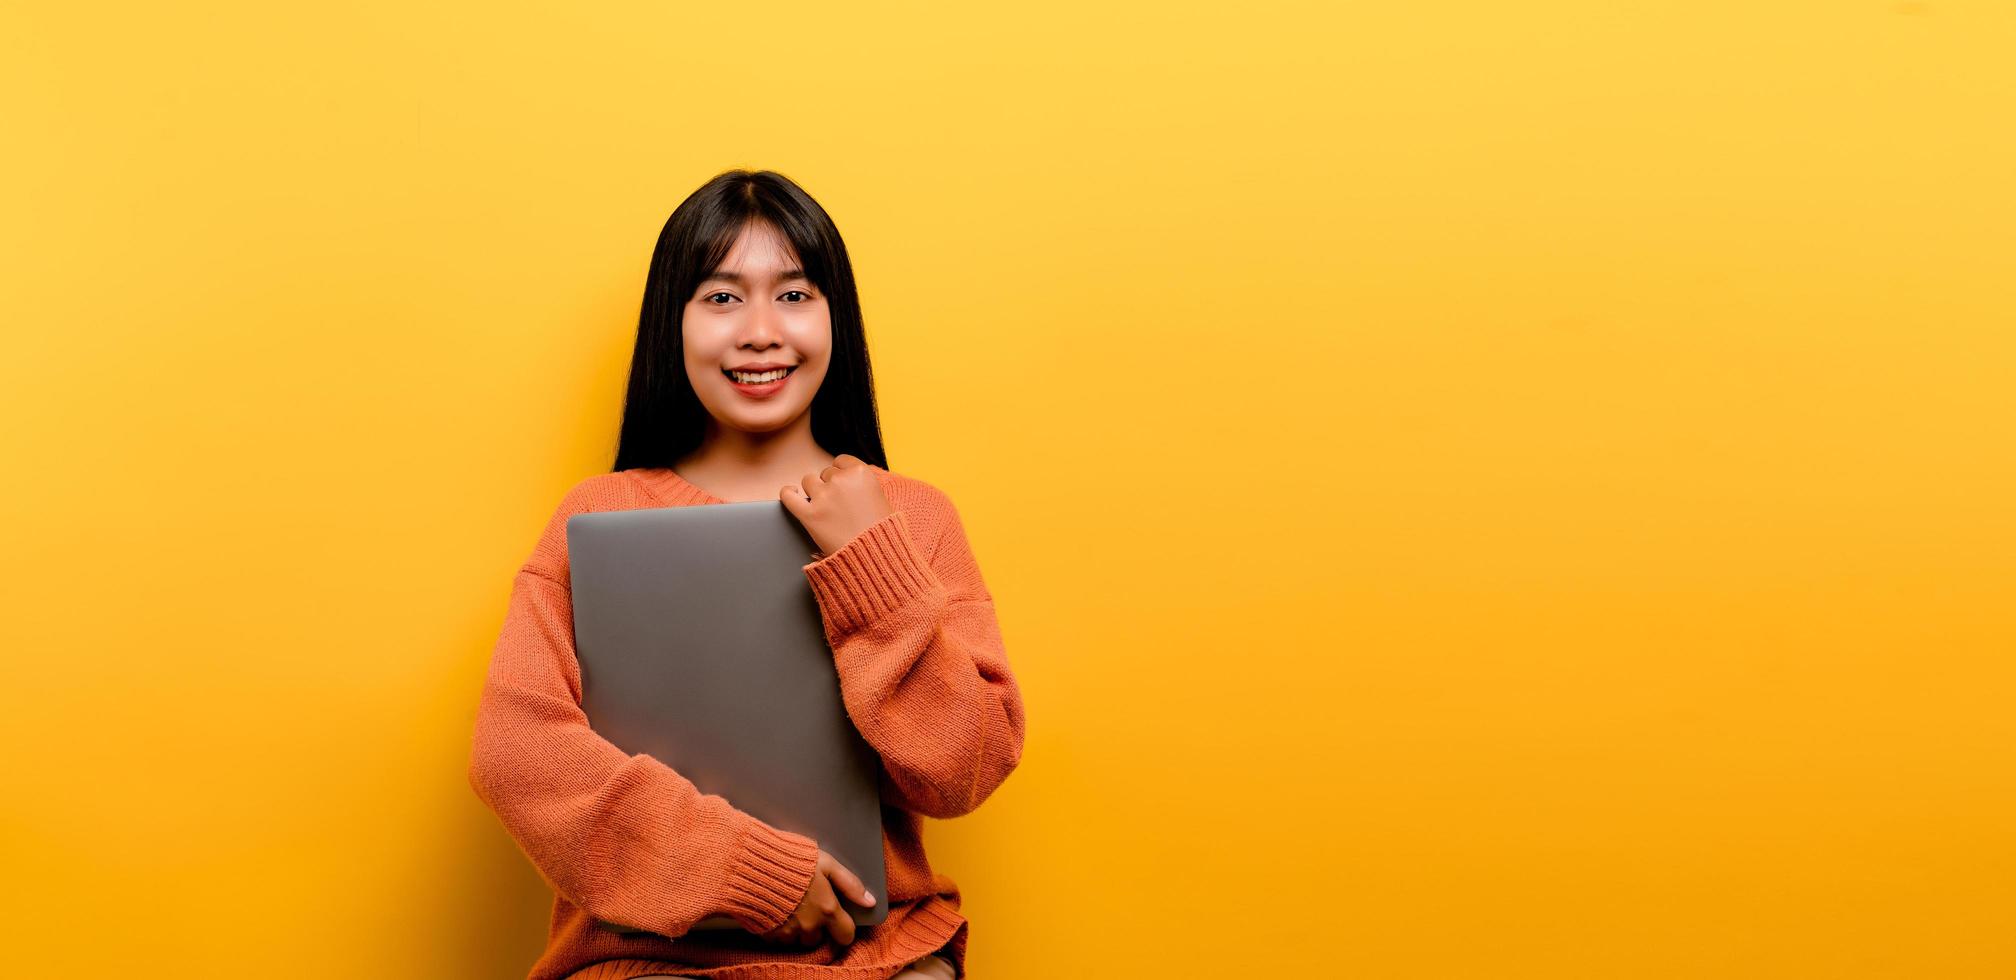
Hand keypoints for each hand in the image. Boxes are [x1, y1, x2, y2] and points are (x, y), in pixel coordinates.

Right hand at [756, 847, 876, 947]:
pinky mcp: (767, 934)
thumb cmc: (789, 859)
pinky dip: (779, 929)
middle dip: (817, 927)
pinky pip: (778, 939)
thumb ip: (849, 884)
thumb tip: (869, 900)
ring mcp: (787, 932)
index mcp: (827, 910)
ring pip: (798, 940)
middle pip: (819, 938)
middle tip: (809, 906)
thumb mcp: (826, 863)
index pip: (846, 935)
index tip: (839, 920)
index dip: (844, 929)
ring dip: (798, 929)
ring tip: (791, 906)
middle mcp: (808, 926)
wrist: (750, 865)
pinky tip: (776, 909)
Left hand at [780, 454, 894, 557]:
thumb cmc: (883, 532)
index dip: (840, 472)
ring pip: (808, 481)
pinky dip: (787, 493)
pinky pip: (788, 496)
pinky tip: (790, 492)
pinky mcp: (810, 515)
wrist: (877, 557)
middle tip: (838, 504)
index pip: (841, 461)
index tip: (841, 483)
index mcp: (861, 473)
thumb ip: (864, 485)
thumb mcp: (883, 499)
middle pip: (826, 472)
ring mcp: (824, 497)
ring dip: (813, 490)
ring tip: (822, 504)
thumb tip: (851, 480)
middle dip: (830, 485)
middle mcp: (842, 480)